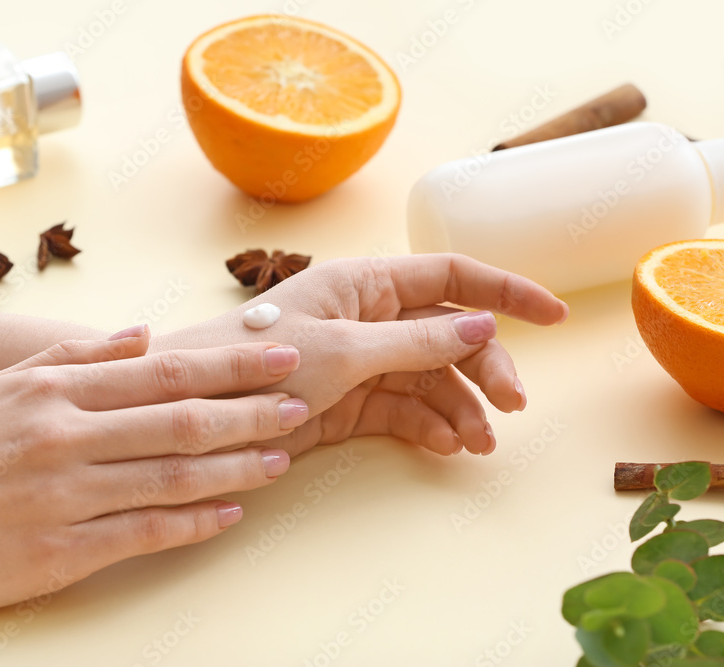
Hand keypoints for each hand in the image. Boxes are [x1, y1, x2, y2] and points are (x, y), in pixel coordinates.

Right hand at [0, 328, 309, 617]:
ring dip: (238, 466)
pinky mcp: (59, 553)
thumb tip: (142, 333)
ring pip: (175, 476)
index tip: (279, 356)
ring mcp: (64, 496)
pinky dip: (196, 523)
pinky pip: (145, 534)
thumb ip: (72, 355)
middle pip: (182, 419)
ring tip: (282, 458)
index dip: (230, 365)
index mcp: (51, 389)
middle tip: (301, 402)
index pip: (163, 371)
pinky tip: (232, 514)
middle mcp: (64, 437)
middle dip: (252, 409)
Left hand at [151, 254, 568, 456]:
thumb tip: (483, 326)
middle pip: (449, 336)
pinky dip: (428, 426)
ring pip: (431, 379)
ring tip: (477, 445)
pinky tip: (446, 446)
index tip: (555, 317)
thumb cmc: (260, 364)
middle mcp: (369, 318)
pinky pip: (404, 411)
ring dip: (460, 408)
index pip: (451, 277)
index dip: (506, 292)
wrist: (199, 417)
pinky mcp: (350, 405)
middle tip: (511, 408)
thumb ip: (415, 340)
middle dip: (484, 369)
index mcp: (367, 284)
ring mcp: (362, 364)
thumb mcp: (344, 350)